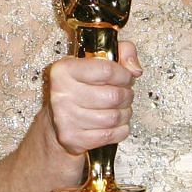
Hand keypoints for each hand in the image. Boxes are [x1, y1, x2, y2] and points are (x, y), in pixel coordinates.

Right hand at [42, 40, 142, 158]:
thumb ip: (121, 52)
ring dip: (124, 113)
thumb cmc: (79, 89)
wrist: (56, 122)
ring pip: (114, 117)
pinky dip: (120, 130)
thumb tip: (135, 69)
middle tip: (124, 94)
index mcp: (64, 70)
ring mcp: (65, 118)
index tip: (126, 77)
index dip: (125, 75)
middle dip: (127, 96)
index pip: (107, 70)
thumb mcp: (95, 61)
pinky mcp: (73, 138)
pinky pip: (111, 135)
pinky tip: (114, 124)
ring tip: (119, 108)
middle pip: (114, 96)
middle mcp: (61, 94)